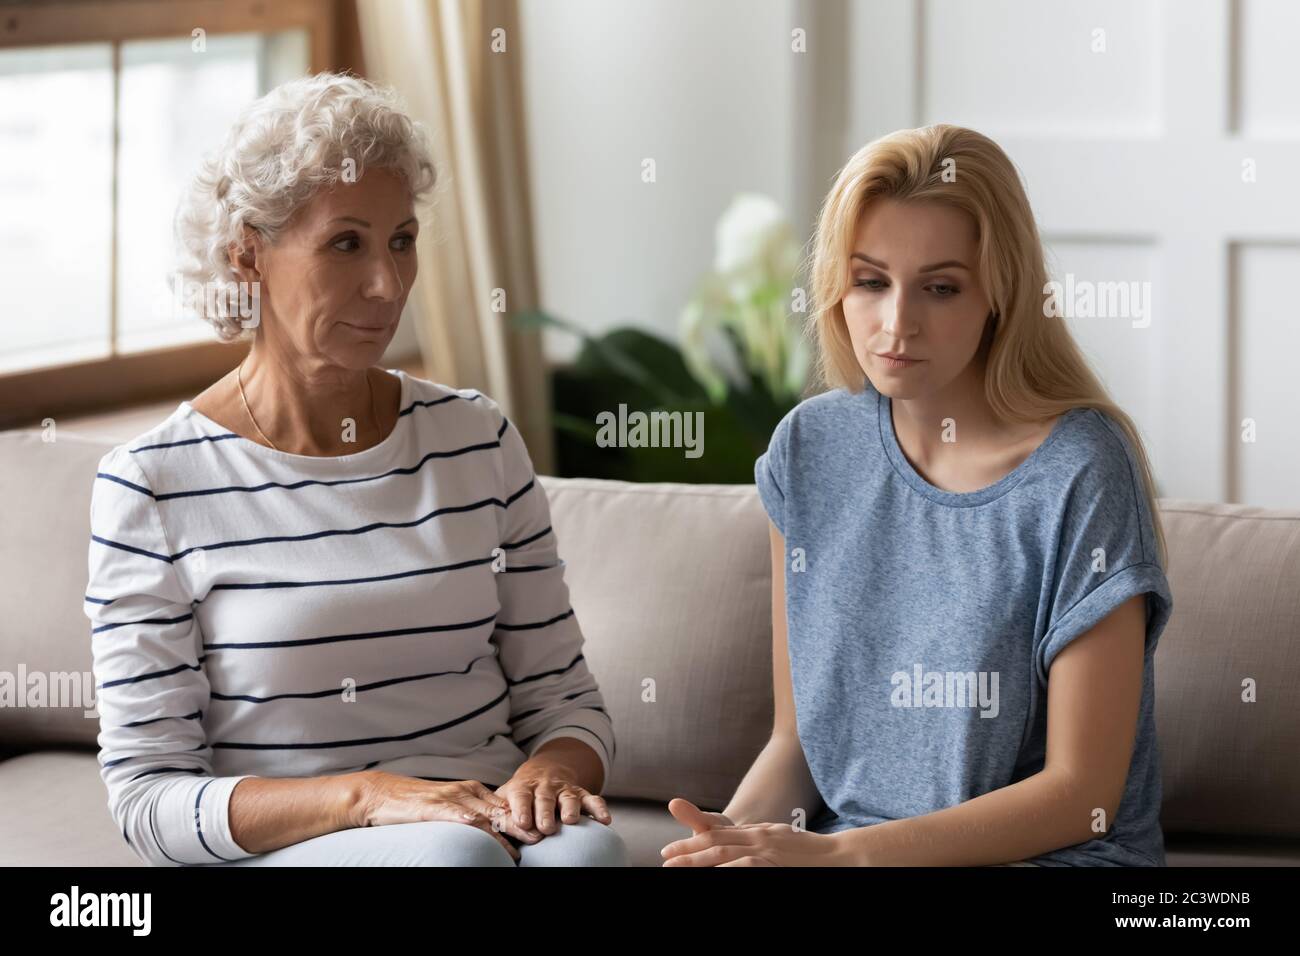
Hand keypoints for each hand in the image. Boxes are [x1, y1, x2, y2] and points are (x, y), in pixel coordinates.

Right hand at [354, 771, 539, 861]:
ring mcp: (450, 798)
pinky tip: (482, 829)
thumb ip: (469, 813)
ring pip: (483, 815)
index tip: (540, 829)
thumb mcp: (448, 805)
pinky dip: (470, 822)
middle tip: (541, 836)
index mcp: (471, 790)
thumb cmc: (415, 802)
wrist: (380, 793)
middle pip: (499, 809)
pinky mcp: (433, 806)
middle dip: (521, 823)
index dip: (522, 817)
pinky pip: (456, 815)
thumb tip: (490, 829)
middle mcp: (465, 791)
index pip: (502, 805)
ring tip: (521, 844)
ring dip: (504, 829)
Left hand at [495, 757, 611, 836]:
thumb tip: (488, 830)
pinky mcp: (581, 793)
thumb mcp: (507, 797)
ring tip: (571, 820)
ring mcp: (564, 789)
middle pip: (545, 798)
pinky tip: (605, 820)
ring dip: (570, 808)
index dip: (521, 809)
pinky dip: (599, 808)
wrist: (544, 770)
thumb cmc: (520, 793)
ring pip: (569, 797)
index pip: (521, 796)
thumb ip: (500, 812)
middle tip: (545, 827)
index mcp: (523, 787)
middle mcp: (544, 787)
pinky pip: (592, 799)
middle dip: (545, 812)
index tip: (521, 822)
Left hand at [660, 797, 843, 866]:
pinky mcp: (775, 861)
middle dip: (688, 849)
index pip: (720, 834)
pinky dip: (725, 867)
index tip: (673, 850)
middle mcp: (760, 836)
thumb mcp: (782, 842)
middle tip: (665, 857)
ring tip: (675, 866)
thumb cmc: (815, 854)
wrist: (843, 855)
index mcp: (760, 833)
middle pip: (716, 840)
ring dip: (698, 859)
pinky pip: (745, 864)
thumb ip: (760, 842)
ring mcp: (767, 848)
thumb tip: (741, 854)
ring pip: (724, 851)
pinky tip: (711, 873)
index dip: (694, 841)